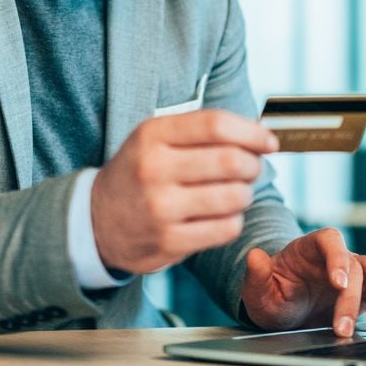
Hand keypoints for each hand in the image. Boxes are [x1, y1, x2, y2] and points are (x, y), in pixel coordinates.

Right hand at [91, 110, 278, 273]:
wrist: (97, 220)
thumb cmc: (140, 172)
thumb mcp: (157, 139)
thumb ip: (202, 131)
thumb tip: (261, 134)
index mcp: (152, 134)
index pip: (216, 125)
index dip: (252, 132)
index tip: (269, 141)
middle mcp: (154, 169)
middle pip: (231, 161)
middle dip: (253, 165)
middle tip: (252, 169)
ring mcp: (160, 207)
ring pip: (234, 196)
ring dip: (246, 194)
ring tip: (236, 192)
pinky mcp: (169, 241)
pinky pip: (226, 228)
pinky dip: (234, 220)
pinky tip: (221, 215)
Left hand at [240, 228, 365, 336]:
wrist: (286, 310)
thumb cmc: (273, 294)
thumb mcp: (259, 290)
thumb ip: (257, 275)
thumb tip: (254, 257)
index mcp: (309, 248)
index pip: (329, 240)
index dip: (337, 258)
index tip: (338, 283)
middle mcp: (336, 256)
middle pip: (356, 264)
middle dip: (353, 298)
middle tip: (344, 327)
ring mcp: (355, 270)